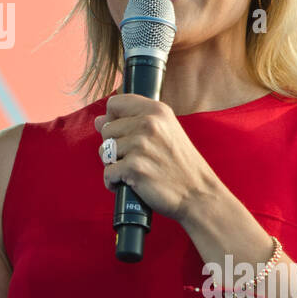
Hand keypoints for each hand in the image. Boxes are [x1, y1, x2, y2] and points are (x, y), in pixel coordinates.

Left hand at [94, 94, 215, 222]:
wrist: (198, 193)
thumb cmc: (179, 164)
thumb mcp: (165, 132)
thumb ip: (133, 121)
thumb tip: (99, 120)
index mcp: (156, 110)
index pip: (114, 103)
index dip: (113, 119)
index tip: (124, 134)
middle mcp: (148, 123)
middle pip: (106, 129)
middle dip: (114, 146)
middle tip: (136, 158)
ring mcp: (140, 145)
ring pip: (104, 151)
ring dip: (114, 164)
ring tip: (134, 170)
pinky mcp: (134, 168)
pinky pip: (107, 173)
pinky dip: (113, 182)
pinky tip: (129, 184)